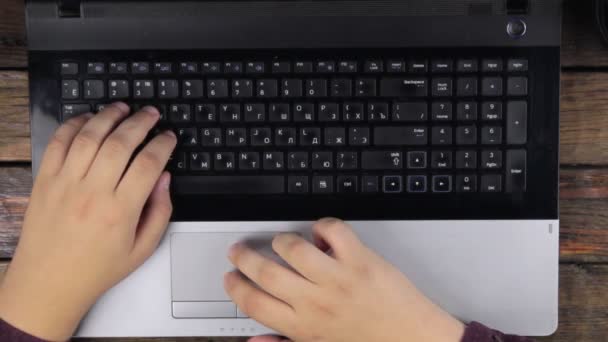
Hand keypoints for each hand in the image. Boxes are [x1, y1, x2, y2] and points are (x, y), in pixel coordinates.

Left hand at [0, 103, 175, 340]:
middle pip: (121, 143)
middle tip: (151, 114)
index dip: (163, 144)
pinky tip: (89, 119)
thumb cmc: (96, 268)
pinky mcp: (45, 181)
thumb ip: (160, 212)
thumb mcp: (142, 249)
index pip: (148, 164)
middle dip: (141, 122)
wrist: (49, 283)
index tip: (169, 137)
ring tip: (123, 108)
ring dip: (108, 116)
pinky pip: (59, 143)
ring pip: (90, 136)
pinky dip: (74, 125)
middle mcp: (92, 193)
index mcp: (120, 211)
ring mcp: (65, 184)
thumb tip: (164, 178)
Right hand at [226, 218, 464, 341]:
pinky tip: (322, 235)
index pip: (254, 303)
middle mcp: (316, 301)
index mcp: (303, 327)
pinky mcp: (361, 260)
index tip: (231, 276)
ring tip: (283, 241)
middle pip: (265, 271)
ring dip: (283, 239)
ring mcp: (338, 278)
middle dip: (245, 257)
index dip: (236, 286)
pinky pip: (333, 230)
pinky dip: (323, 226)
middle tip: (240, 250)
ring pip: (293, 246)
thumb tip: (254, 341)